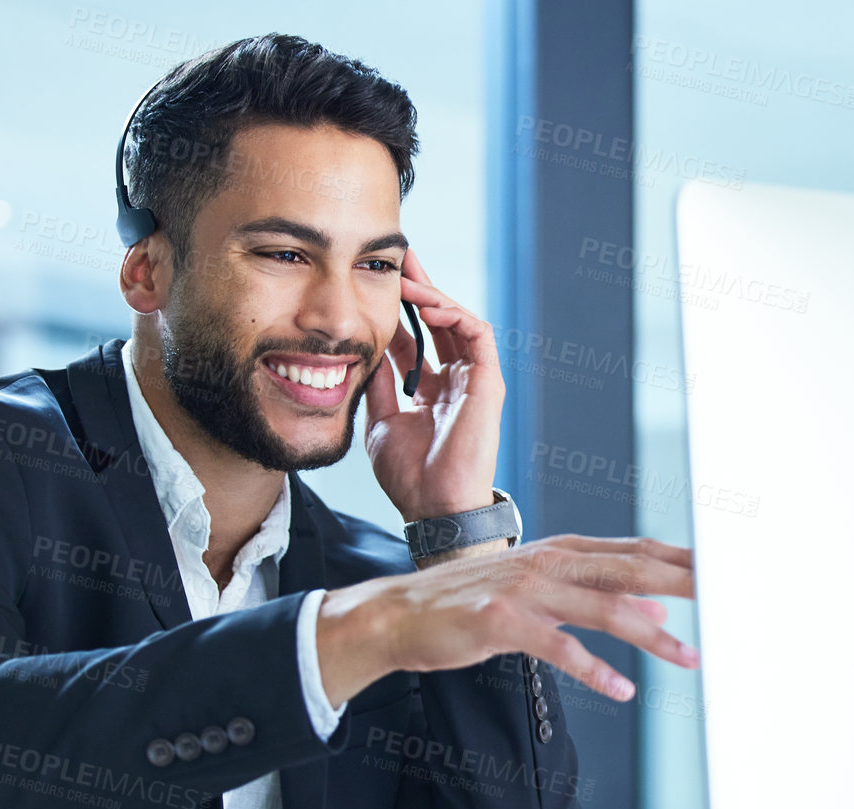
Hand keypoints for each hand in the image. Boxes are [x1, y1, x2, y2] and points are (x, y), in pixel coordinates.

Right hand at [315, 536, 698, 705]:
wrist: (399, 614)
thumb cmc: (471, 605)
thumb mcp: (540, 595)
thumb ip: (595, 597)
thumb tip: (654, 609)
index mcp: (562, 553)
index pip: (635, 550)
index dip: (681, 557)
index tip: (725, 566)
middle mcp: (549, 563)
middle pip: (631, 569)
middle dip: (684, 582)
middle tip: (729, 594)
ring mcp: (526, 590)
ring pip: (603, 608)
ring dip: (652, 635)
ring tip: (690, 657)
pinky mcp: (502, 621)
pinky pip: (558, 647)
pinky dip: (594, 670)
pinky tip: (621, 690)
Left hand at [363, 249, 502, 522]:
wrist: (434, 507)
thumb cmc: (410, 476)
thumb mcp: (381, 420)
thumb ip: (379, 383)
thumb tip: (364, 347)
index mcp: (430, 390)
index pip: (415, 337)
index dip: (397, 310)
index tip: (375, 282)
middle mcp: (455, 379)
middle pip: (438, 321)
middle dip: (419, 287)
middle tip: (398, 256)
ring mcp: (473, 380)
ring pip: (458, 320)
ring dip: (433, 294)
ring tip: (407, 274)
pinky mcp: (488, 382)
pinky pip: (476, 334)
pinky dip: (453, 313)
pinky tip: (428, 303)